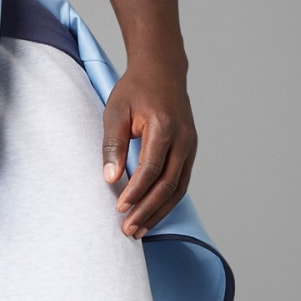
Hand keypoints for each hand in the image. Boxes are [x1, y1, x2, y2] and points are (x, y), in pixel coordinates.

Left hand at [100, 60, 196, 237]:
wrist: (162, 70)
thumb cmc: (135, 90)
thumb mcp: (115, 111)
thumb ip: (113, 145)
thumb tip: (110, 179)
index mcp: (164, 127)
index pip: (151, 168)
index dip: (136, 191)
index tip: (120, 207)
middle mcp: (183, 139)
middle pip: (168, 184)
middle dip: (148, 210)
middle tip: (129, 230)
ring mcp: (190, 146)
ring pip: (179, 188)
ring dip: (159, 211)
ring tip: (140, 230)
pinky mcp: (190, 150)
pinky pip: (181, 182)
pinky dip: (167, 201)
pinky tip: (152, 213)